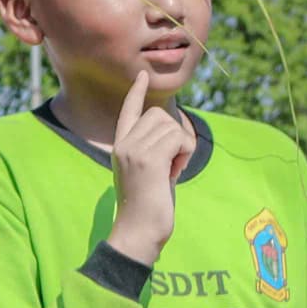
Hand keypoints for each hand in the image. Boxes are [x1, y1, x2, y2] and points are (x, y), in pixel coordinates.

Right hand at [104, 69, 193, 263]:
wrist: (139, 231)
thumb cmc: (149, 209)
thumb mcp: (149, 173)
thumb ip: (155, 151)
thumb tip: (173, 134)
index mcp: (121, 147)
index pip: (128, 111)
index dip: (137, 92)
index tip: (142, 75)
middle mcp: (124, 144)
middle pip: (159, 116)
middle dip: (175, 136)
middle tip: (172, 165)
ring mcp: (134, 150)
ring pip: (172, 127)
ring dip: (182, 149)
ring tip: (171, 172)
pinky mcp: (148, 158)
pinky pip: (179, 139)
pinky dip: (185, 155)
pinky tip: (175, 173)